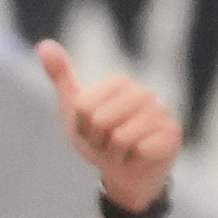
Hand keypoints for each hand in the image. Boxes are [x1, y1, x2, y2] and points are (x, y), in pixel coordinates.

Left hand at [37, 39, 179, 208]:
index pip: (82, 106)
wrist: (125, 172)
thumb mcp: (74, 108)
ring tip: (121, 150)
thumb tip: (44, 44)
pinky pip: (140, 149)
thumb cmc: (99, 138)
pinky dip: (131, 160)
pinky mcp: (173, 135)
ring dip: (113, 153)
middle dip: (96, 140)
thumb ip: (61, 76)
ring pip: (119, 137)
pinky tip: (137, 157)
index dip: (81, 126)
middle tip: (106, 142)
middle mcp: (145, 93)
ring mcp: (162, 113)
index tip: (91, 129)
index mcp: (120, 82)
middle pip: (99, 120)